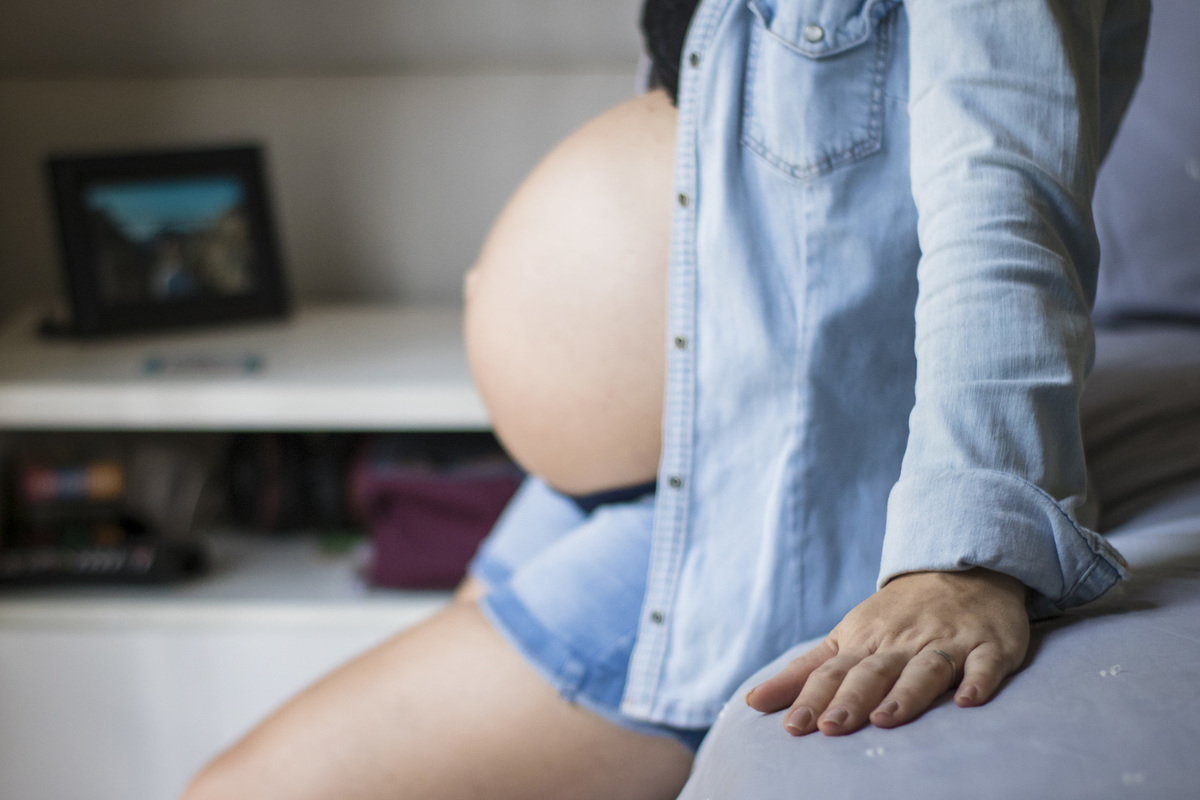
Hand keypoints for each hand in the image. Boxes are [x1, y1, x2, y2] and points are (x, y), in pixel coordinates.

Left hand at [745, 568, 1028, 735]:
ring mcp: (946, 642)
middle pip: (873, 672)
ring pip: (925, 668)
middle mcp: (901, 643)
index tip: (792, 727)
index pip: (833, 672)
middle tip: (831, 727)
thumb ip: (804, 674)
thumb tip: (752, 702)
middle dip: (851, 699)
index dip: (812, 697)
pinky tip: (968, 701)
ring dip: (907, 694)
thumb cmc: (894, 616)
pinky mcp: (988, 646)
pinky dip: (979, 681)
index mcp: (864, 642)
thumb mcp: (845, 637)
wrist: (960, 568)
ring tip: (886, 719)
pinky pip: (985, 664)